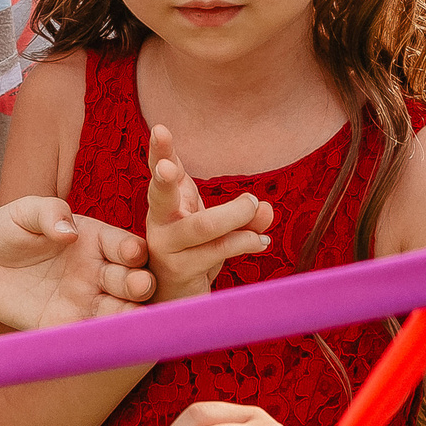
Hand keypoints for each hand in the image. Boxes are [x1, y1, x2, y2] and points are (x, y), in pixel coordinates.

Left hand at [0, 196, 153, 330]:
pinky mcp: (65, 325)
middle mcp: (98, 272)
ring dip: (130, 315)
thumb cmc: (7, 231)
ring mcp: (85, 301)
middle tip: (141, 285)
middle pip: (130, 280)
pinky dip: (101, 339)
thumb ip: (48, 213)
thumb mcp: (24, 212)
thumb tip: (69, 232)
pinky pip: (88, 335)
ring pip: (118, 311)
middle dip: (140, 283)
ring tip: (136, 319)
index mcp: (95, 239)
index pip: (123, 245)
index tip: (131, 253)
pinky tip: (107, 342)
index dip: (131, 249)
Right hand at [142, 125, 273, 301]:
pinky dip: (243, 241)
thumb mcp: (220, 227)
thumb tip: (266, 209)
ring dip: (234, 214)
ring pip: (201, 226)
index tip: (160, 129)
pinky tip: (261, 240)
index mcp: (167, 200)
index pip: (163, 169)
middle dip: (164, 177)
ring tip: (255, 205)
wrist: (178, 297)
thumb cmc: (196, 252)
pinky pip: (215, 250)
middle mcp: (158, 220)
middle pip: (159, 194)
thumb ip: (243, 214)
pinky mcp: (178, 268)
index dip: (160, 150)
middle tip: (168, 167)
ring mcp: (165, 245)